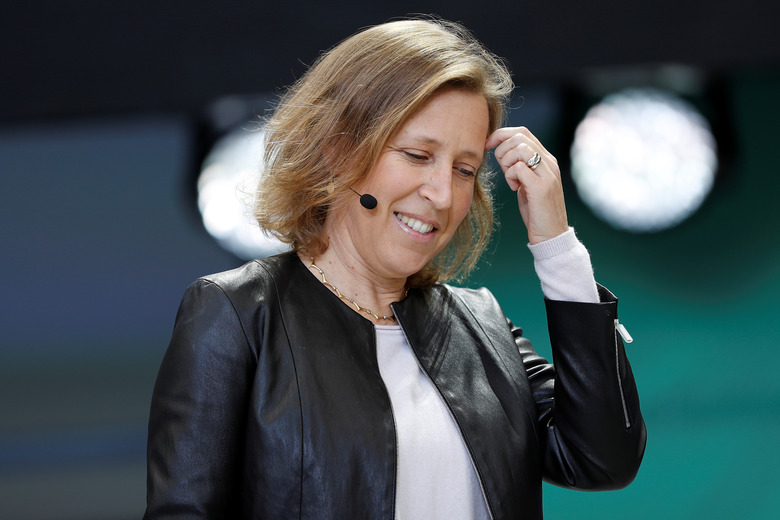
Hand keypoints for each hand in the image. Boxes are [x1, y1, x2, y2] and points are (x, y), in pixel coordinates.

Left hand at [485, 126, 568, 244]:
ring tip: (511, 179)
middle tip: (503, 170)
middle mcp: (550, 162)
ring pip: (520, 149)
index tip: (488, 145)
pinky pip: (518, 168)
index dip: (501, 134)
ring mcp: (547, 173)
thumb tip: (501, 152)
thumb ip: (520, 166)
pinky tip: (515, 188)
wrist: (551, 234)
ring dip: (506, 163)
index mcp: (546, 159)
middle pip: (520, 136)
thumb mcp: (527, 183)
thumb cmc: (536, 210)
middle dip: (502, 150)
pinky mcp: (541, 187)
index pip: (523, 132)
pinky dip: (510, 176)